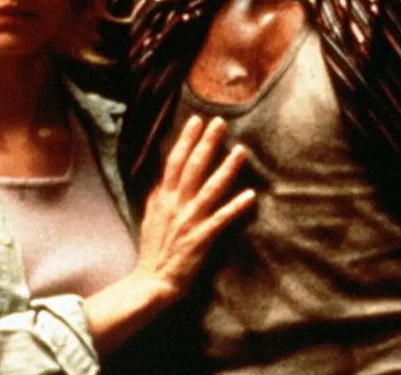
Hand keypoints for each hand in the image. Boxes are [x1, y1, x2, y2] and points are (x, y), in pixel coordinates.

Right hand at [132, 115, 253, 303]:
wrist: (153, 280)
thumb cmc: (153, 249)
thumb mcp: (150, 216)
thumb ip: (157, 195)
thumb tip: (162, 177)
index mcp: (163, 197)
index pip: (175, 161)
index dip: (186, 139)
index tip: (197, 120)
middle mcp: (176, 204)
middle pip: (192, 167)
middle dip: (207, 143)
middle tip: (221, 122)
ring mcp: (189, 220)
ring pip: (210, 189)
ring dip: (226, 169)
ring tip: (241, 151)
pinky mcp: (201, 238)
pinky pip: (221, 219)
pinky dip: (235, 207)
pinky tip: (250, 195)